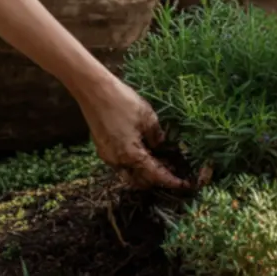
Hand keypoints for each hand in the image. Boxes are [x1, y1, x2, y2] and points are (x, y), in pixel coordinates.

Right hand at [76, 74, 184, 189]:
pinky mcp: (102, 148)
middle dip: (156, 180)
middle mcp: (117, 161)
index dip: (170, 180)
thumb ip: (156, 135)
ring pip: (128, 173)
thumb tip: (160, 145)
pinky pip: (120, 163)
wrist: (93, 90)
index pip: (155, 175)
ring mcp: (107, 156)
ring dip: (143, 173)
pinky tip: (141, 151)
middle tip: (171, 170)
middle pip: (140, 180)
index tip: (183, 185)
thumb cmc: (122, 102)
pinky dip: (133, 163)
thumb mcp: (147, 117)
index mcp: (131, 155)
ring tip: (157, 161)